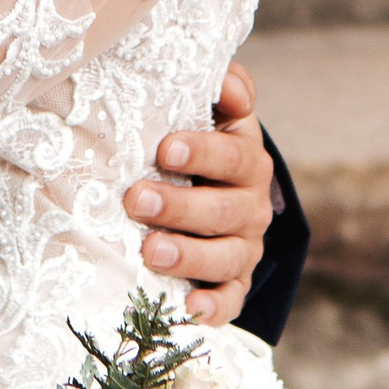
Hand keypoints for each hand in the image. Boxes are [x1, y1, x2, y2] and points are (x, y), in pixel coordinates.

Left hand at [122, 61, 275, 327]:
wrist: (210, 192)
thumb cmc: (191, 146)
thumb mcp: (208, 112)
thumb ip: (222, 90)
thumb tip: (227, 82)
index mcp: (245, 160)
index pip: (234, 155)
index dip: (203, 152)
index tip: (165, 149)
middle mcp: (251, 206)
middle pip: (226, 209)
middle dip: (180, 206)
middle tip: (136, 200)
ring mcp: (244, 248)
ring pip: (225, 257)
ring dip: (188, 255)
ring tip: (149, 251)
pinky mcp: (233, 284)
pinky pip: (230, 301)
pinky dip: (213, 307)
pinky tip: (188, 306)